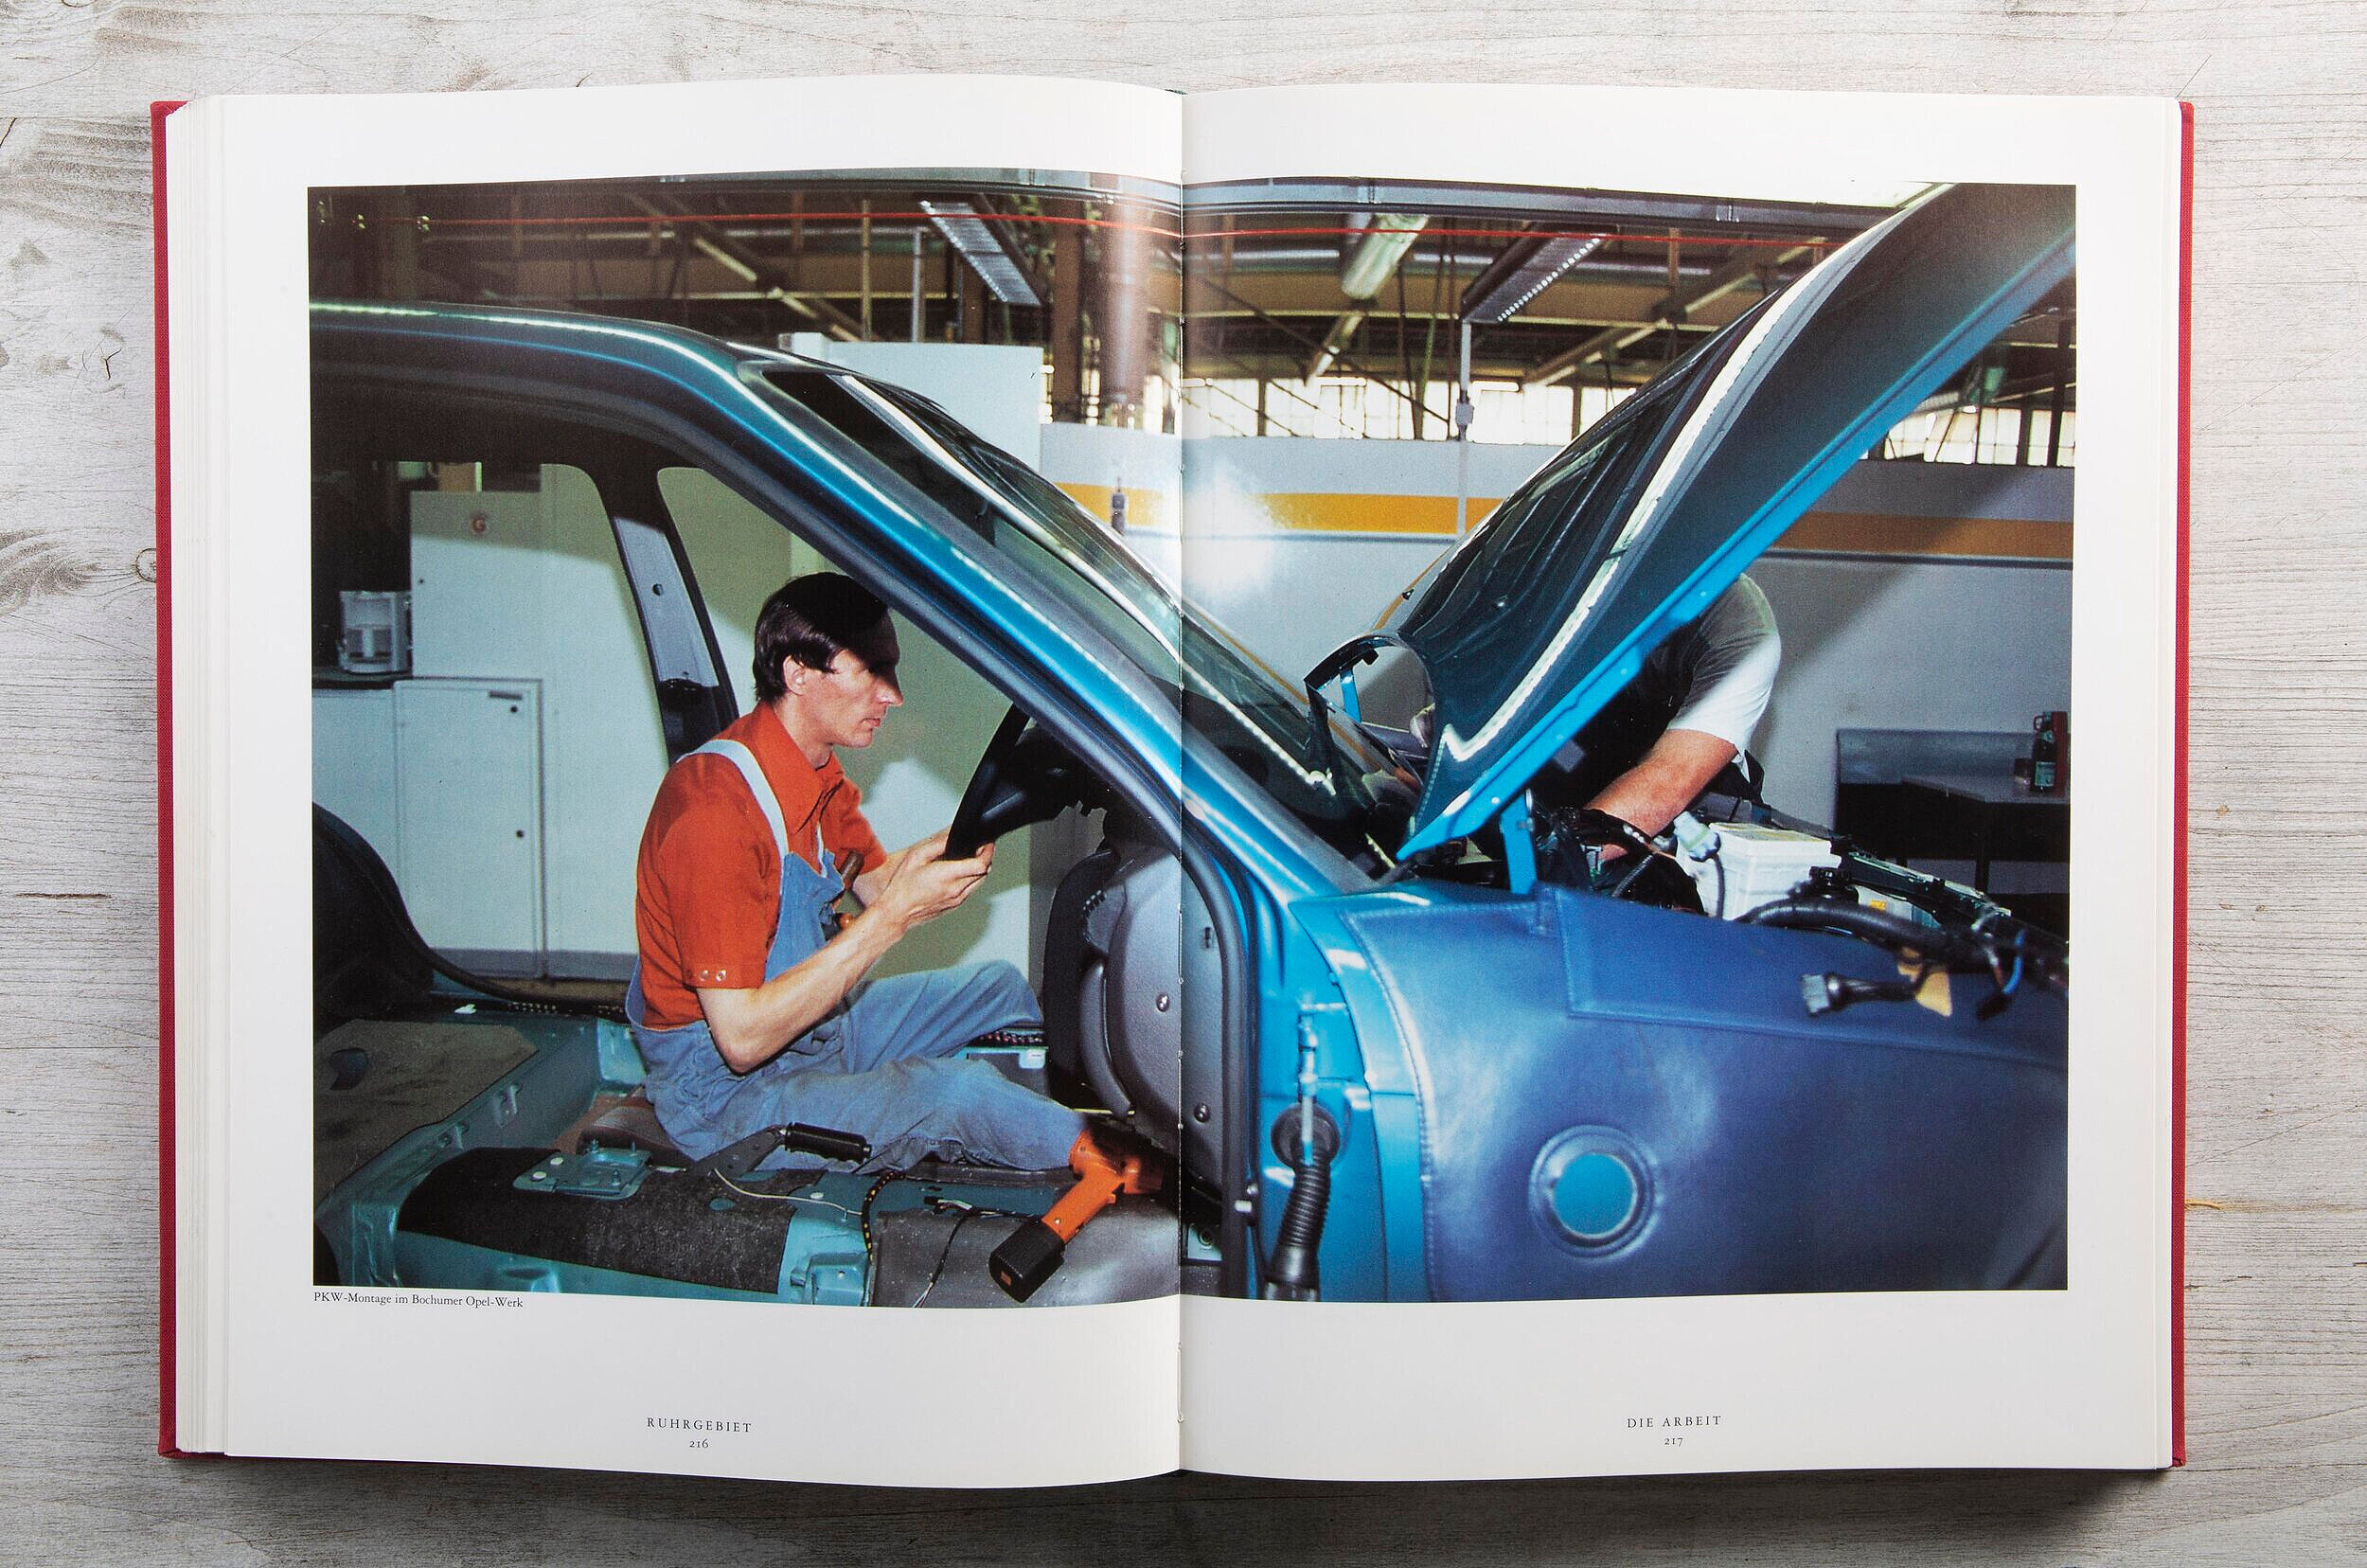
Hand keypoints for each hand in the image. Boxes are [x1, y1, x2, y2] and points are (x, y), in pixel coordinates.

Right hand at [874, 833, 993, 930]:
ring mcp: (957, 899)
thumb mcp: (917, 856)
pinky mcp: (955, 906)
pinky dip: (971, 879)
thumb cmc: (902, 886)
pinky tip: (960, 873)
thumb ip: (937, 844)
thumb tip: (951, 834)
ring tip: (972, 858)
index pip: (981, 864)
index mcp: (948, 876)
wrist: (896, 912)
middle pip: (984, 872)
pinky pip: (970, 890)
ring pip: (979, 882)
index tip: (986, 842)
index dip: (988, 850)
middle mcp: (956, 889)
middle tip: (980, 847)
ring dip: (980, 869)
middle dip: (985, 857)